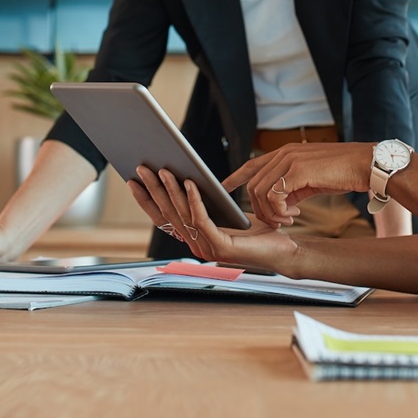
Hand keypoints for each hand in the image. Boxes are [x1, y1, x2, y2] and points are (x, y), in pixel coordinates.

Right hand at [128, 167, 296, 268]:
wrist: (284, 250)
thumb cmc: (258, 230)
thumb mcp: (226, 212)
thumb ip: (206, 203)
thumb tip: (185, 177)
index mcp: (194, 238)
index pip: (163, 218)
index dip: (146, 200)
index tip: (133, 180)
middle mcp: (196, 246)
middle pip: (168, 214)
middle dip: (153, 189)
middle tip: (142, 168)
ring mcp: (207, 249)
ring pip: (182, 215)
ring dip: (171, 190)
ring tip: (164, 170)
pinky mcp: (221, 247)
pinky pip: (202, 219)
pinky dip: (194, 200)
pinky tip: (190, 183)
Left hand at [223, 142, 374, 227]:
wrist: (366, 164)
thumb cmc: (343, 172)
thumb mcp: (311, 178)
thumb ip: (293, 186)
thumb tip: (281, 203)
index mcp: (286, 152)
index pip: (252, 164)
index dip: (235, 177)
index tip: (223, 187)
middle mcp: (284, 153)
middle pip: (253, 184)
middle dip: (260, 209)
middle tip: (279, 221)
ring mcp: (290, 160)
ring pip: (260, 192)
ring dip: (271, 213)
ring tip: (288, 219)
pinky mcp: (298, 170)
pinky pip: (274, 195)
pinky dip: (279, 210)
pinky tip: (295, 214)